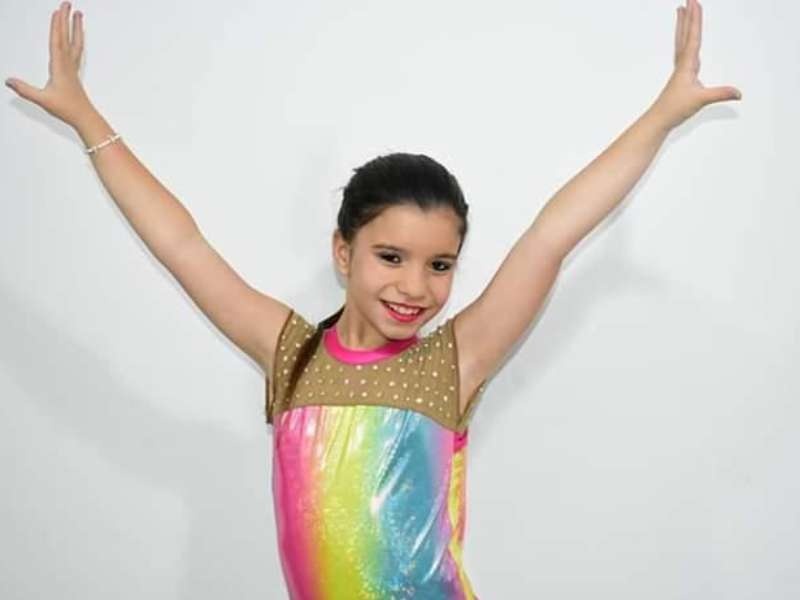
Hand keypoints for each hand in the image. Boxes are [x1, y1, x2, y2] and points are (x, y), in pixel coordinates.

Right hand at [5, 2, 93, 127]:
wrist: (84, 117)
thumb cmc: (67, 109)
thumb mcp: (43, 100)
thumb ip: (25, 90)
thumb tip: (8, 81)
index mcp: (60, 67)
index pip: (57, 42)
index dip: (56, 26)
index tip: (57, 11)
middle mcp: (68, 64)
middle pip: (67, 37)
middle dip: (66, 19)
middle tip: (68, 3)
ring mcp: (73, 68)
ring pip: (75, 42)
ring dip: (76, 27)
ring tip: (78, 14)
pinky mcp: (75, 72)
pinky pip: (77, 50)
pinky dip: (77, 39)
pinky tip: (79, 36)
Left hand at [651, 0, 741, 129]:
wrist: (659, 119)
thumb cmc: (674, 109)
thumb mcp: (700, 100)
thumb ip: (720, 94)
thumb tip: (738, 93)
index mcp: (686, 65)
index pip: (693, 38)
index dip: (695, 21)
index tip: (695, 4)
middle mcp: (682, 64)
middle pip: (685, 35)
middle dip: (689, 17)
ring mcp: (680, 69)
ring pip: (682, 41)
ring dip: (683, 25)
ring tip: (682, 11)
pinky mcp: (681, 76)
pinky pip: (683, 51)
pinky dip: (685, 41)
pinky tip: (687, 41)